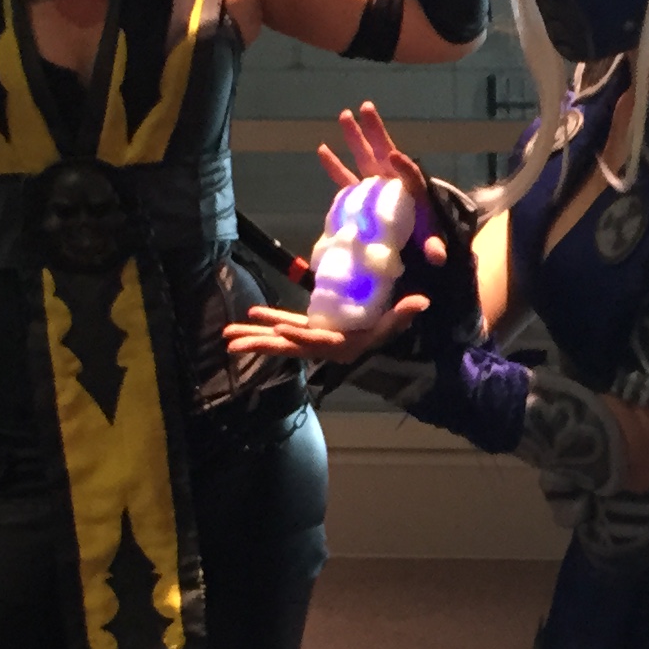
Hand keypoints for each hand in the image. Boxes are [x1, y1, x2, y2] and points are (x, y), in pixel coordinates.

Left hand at [228, 296, 421, 365]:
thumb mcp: (395, 323)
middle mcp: (322, 345)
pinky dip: (269, 322)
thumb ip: (404, 313)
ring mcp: (313, 338)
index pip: (317, 341)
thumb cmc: (386, 330)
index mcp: (340, 344)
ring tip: (227, 336)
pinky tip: (250, 316)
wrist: (379, 338)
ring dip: (254, 336)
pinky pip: (286, 326)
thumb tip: (422, 302)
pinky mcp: (311, 329)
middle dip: (259, 344)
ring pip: (279, 339)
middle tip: (231, 345)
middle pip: (287, 346)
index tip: (280, 333)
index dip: (300, 337)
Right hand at [297, 98, 460, 341]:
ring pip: (365, 158)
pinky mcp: (364, 196)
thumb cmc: (424, 237)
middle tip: (365, 108)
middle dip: (375, 133)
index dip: (404, 166)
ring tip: (344, 115)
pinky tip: (322, 149)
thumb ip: (434, 246)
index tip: (393, 155)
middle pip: (385, 153)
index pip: (411, 176)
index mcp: (414, 192)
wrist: (415, 243)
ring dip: (354, 138)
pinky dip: (335, 166)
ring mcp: (377, 186)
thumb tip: (437, 256)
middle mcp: (395, 183)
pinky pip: (347, 179)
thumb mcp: (432, 241)